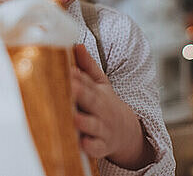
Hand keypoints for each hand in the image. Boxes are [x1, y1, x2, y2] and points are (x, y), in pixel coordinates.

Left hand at [70, 44, 154, 169]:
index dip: (76, 75)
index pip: (87, 82)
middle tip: (68, 87)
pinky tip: (82, 144)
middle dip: (80, 93)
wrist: (127, 132)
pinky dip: (90, 147)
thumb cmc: (106, 105)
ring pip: (93, 125)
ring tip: (74, 118)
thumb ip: (87, 66)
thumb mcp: (101, 84)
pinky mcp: (102, 146)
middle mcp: (101, 109)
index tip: (65, 69)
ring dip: (84, 122)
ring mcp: (102, 128)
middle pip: (90, 100)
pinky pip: (97, 148)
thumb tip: (76, 45)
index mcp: (98, 92)